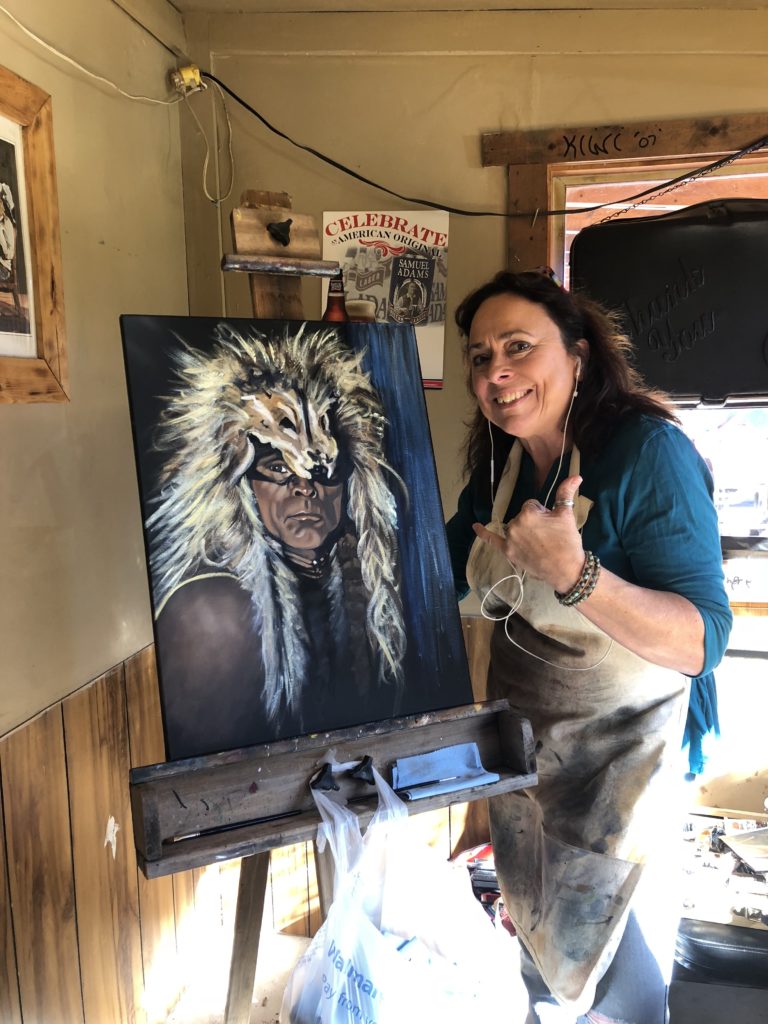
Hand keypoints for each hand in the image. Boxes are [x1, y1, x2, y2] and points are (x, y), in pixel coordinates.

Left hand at [472, 475, 585, 591]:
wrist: (567, 569)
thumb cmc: (567, 540)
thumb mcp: (567, 514)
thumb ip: (566, 492)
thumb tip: (576, 476)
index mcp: (528, 512)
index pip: (532, 505)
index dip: (543, 514)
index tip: (551, 525)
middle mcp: (515, 524)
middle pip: (523, 516)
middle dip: (534, 522)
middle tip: (548, 536)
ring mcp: (509, 539)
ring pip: (514, 527)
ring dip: (522, 530)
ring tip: (538, 543)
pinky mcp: (508, 552)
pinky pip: (492, 540)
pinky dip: (483, 533)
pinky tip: (475, 526)